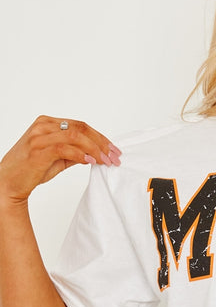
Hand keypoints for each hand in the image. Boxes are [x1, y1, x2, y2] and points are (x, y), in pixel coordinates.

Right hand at [0, 116, 120, 203]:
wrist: (8, 184)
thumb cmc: (30, 170)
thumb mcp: (56, 159)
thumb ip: (74, 152)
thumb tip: (94, 154)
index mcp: (47, 123)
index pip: (80, 125)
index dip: (100, 137)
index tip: (113, 150)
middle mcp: (43, 126)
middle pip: (81, 128)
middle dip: (102, 143)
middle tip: (114, 156)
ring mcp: (39, 137)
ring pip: (76, 136)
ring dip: (95, 149)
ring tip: (106, 161)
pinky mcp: (38, 150)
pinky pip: (65, 148)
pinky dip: (81, 155)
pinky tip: (90, 162)